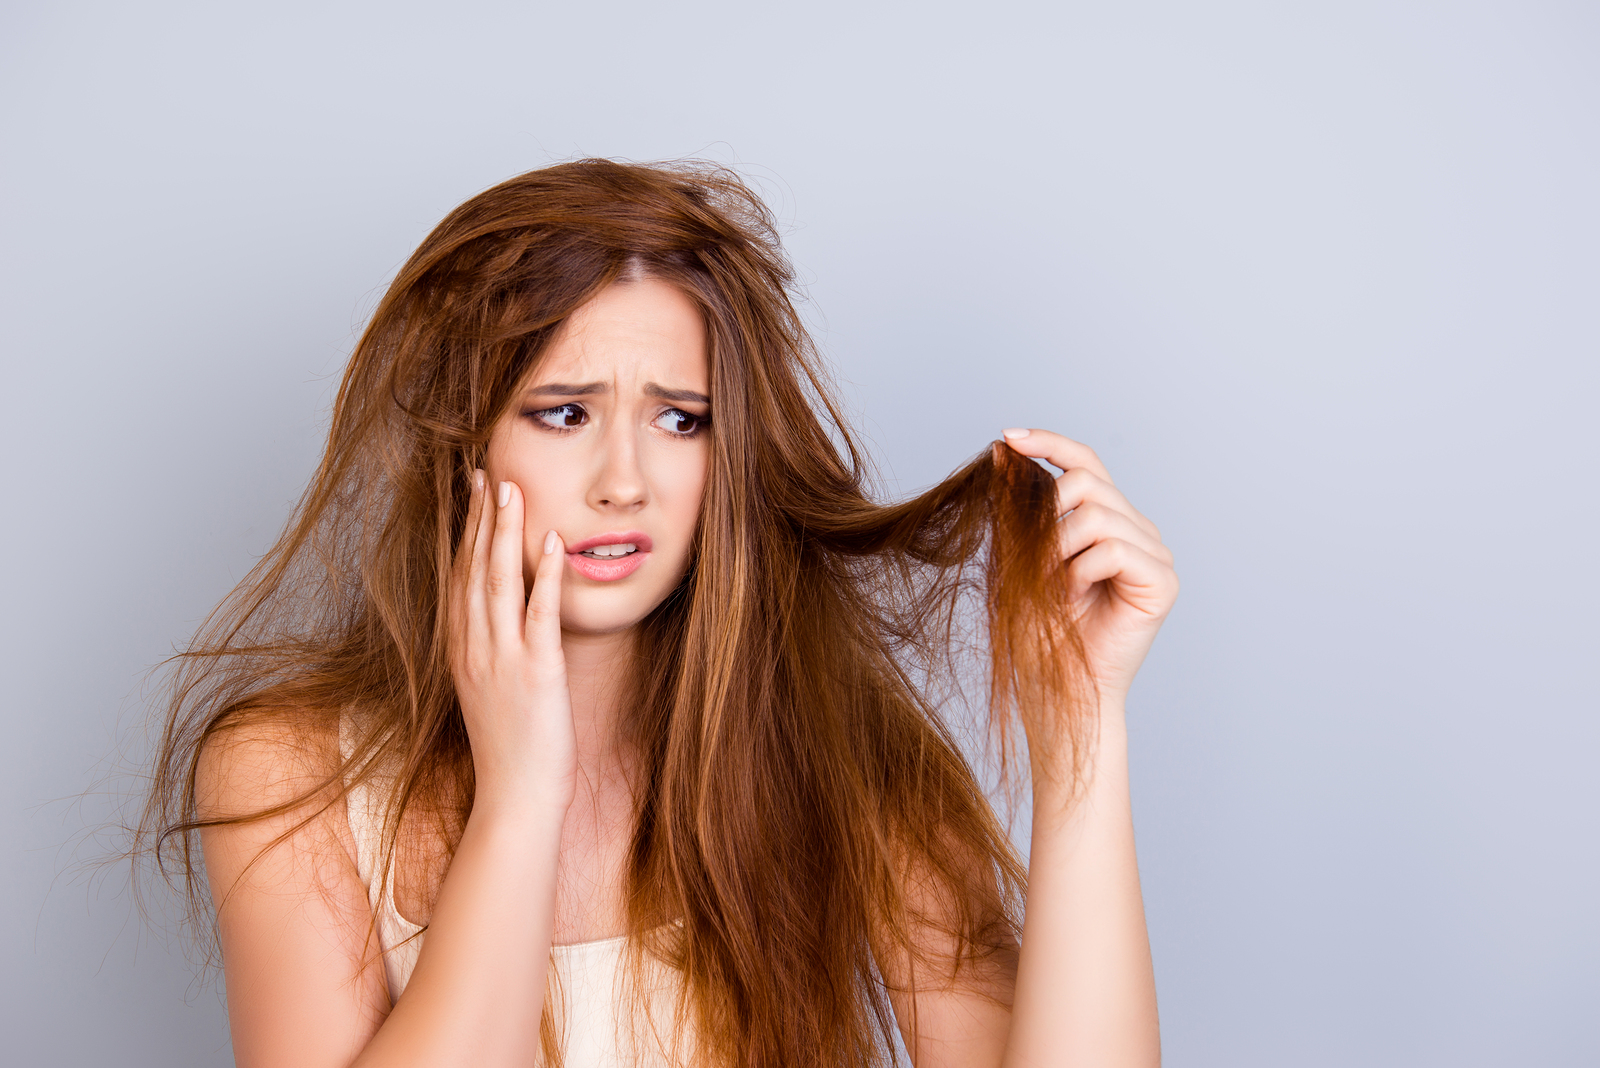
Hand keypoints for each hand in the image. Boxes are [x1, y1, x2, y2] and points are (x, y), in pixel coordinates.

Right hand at [448, 471, 576, 811]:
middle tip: (486, 471)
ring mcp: (502, 660)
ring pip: (498, 583)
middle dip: (479, 517)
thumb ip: (488, 647)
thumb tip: (495, 614)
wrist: (515, 796)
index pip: (459, 576)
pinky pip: (540, 616)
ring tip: (511, 489)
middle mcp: (474, 648)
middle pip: (472, 569)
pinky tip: (552, 544)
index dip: (465, 530)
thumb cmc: (509, 745)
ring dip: (505, 533)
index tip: (472, 491)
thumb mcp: (487, 687)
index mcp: (461, 649)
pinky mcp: (537, 674)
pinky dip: (545, 577)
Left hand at [1001, 429, 1178, 706]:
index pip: (1085, 462)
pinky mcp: (1162, 581)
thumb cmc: (1039, 630)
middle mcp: (1137, 529)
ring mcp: (1155, 553)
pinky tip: (1075, 597)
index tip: (1009, 437)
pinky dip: (1080, 571)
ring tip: (1055, 588)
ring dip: (1059, 551)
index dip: (1049, 443)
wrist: (1056, 687)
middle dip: (1047, 519)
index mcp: (1107, 520)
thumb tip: (1002, 450)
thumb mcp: (1020, 558)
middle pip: (1086, 482)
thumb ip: (1018, 508)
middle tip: (1036, 564)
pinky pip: (1113, 548)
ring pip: (1096, 514)